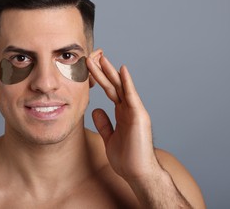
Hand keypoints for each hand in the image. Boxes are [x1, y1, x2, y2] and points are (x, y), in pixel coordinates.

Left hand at [86, 53, 159, 180]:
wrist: (138, 173)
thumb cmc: (127, 158)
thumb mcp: (109, 137)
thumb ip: (104, 123)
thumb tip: (96, 110)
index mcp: (122, 113)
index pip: (110, 91)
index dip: (100, 79)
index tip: (90, 68)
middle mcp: (129, 109)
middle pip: (114, 85)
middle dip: (103, 71)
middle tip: (93, 56)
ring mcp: (135, 111)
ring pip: (121, 87)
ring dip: (110, 72)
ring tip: (101, 58)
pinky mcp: (139, 116)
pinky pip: (131, 96)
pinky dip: (127, 82)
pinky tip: (121, 70)